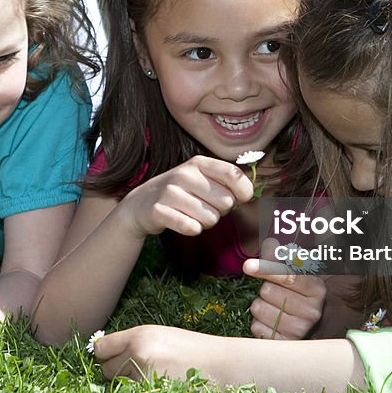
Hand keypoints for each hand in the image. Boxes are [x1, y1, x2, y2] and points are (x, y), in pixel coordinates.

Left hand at [91, 325, 218, 381]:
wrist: (222, 366)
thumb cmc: (193, 351)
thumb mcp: (162, 337)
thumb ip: (134, 343)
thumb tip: (104, 354)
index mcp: (140, 334)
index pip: (101, 347)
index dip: (104, 355)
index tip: (109, 358)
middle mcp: (138, 352)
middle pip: (106, 369)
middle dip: (117, 372)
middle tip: (139, 370)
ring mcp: (143, 375)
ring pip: (120, 386)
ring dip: (131, 385)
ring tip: (157, 378)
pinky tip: (162, 389)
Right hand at [119, 155, 252, 237]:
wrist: (141, 204)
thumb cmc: (181, 192)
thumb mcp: (200, 179)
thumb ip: (225, 182)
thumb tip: (251, 193)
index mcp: (198, 163)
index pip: (233, 174)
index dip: (244, 191)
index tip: (242, 199)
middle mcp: (184, 174)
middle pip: (226, 202)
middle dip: (221, 211)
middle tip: (206, 207)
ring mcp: (170, 192)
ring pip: (210, 219)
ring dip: (206, 222)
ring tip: (192, 215)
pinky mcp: (159, 211)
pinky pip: (191, 227)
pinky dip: (192, 229)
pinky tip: (184, 223)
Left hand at [243, 244, 326, 339]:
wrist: (309, 322)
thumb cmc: (298, 292)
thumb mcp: (294, 271)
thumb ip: (280, 256)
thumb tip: (270, 243)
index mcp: (316, 289)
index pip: (287, 276)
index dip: (265, 269)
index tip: (247, 266)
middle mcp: (311, 311)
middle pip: (268, 291)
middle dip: (265, 288)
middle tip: (275, 292)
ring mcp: (299, 330)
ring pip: (258, 308)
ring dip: (259, 305)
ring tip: (273, 306)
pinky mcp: (284, 343)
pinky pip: (256, 327)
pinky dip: (258, 322)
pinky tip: (270, 320)